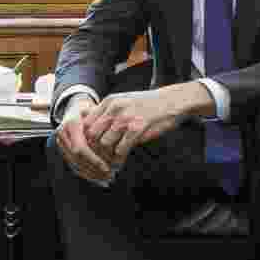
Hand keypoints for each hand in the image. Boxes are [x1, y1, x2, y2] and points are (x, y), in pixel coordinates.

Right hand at [55, 94, 116, 184]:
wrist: (77, 106)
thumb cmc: (93, 110)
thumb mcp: (101, 115)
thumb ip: (106, 129)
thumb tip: (117, 148)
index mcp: (71, 124)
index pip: (80, 149)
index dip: (94, 160)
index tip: (107, 168)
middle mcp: (62, 133)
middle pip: (76, 158)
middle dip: (93, 169)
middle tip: (109, 176)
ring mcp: (60, 141)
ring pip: (74, 163)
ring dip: (90, 173)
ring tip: (105, 178)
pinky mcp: (62, 148)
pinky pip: (72, 164)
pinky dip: (85, 172)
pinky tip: (97, 177)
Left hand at [83, 81, 213, 165]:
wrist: (172, 101)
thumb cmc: (147, 105)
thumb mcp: (123, 101)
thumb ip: (107, 113)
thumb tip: (89, 130)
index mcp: (109, 101)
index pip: (87, 123)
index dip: (87, 138)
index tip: (93, 146)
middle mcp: (115, 108)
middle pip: (93, 134)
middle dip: (95, 147)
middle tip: (101, 156)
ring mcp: (126, 117)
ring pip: (105, 142)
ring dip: (108, 153)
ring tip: (111, 158)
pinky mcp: (137, 128)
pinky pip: (121, 148)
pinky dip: (120, 156)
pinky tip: (122, 158)